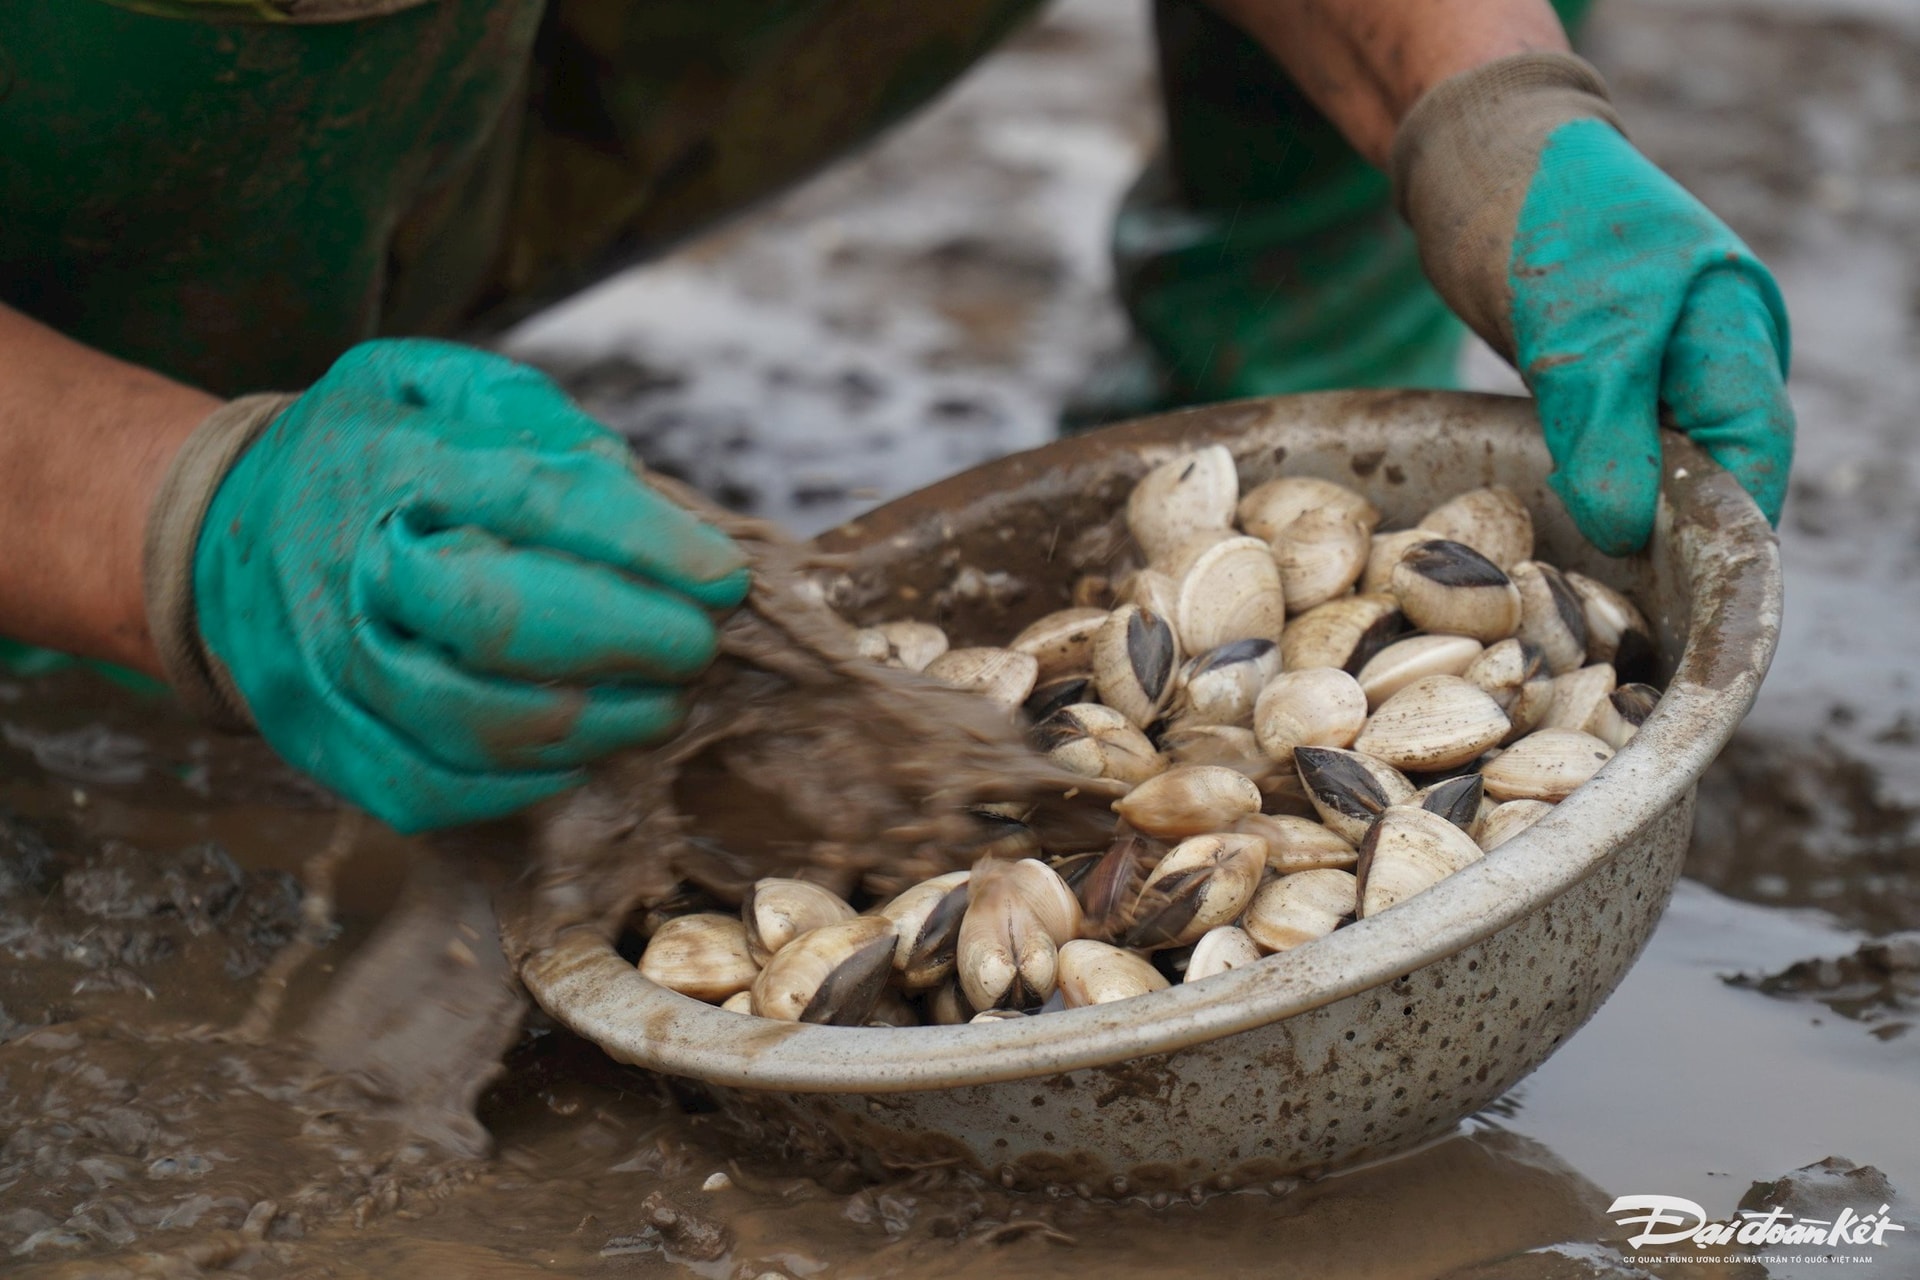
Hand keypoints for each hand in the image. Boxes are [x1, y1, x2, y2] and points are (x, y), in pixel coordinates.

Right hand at [165, 340, 747, 831]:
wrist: (224, 533)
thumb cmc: (368, 455)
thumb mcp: (431, 383)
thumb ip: (531, 418)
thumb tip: (629, 484)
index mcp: (385, 460)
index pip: (530, 499)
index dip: (642, 544)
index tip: (722, 576)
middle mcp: (346, 566)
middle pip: (502, 621)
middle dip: (630, 641)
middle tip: (699, 645)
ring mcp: (323, 664)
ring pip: (474, 722)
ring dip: (596, 726)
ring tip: (662, 705)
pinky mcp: (320, 740)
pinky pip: (428, 789)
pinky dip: (520, 786)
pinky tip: (582, 755)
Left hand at [1394, 54, 1792, 554]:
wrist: (1480, 158)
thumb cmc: (1543, 227)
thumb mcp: (1579, 342)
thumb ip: (1608, 437)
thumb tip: (1628, 533)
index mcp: (1733, 325)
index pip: (1755, 447)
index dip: (1728, 521)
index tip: (1688, 585)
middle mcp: (1709, 341)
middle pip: (1715, 456)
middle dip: (1675, 521)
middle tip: (1627, 587)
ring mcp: (1660, 348)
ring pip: (1657, 449)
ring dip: (1626, 498)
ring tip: (1589, 558)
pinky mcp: (1606, 358)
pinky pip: (1612, 432)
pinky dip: (1591, 468)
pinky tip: (1561, 503)